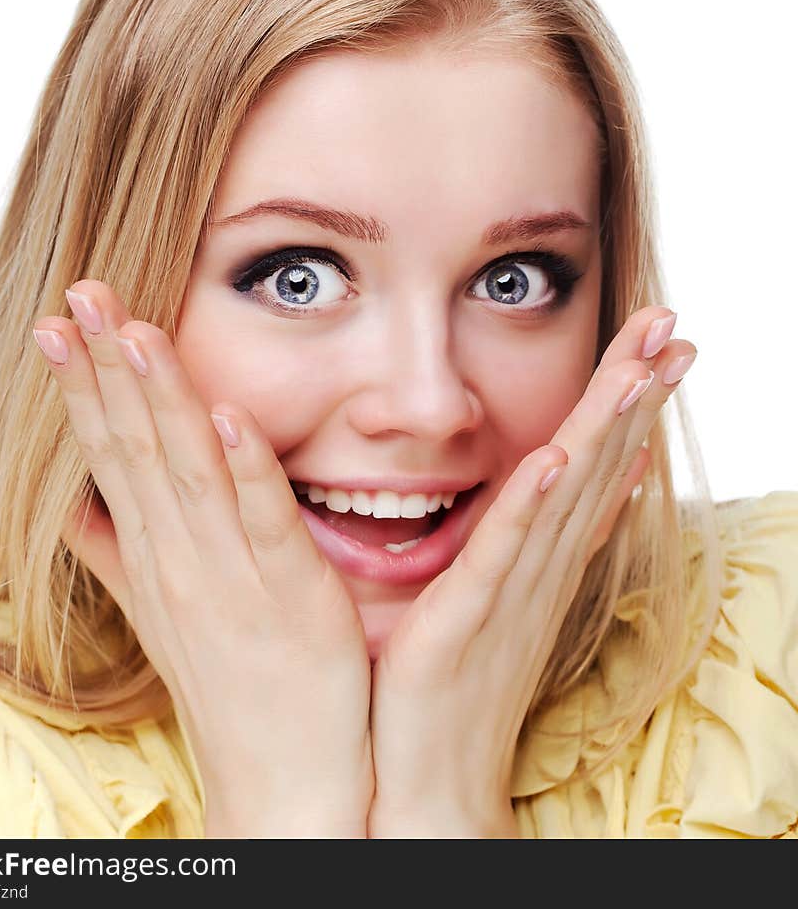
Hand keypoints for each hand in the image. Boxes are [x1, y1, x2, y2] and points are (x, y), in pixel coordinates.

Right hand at [33, 280, 373, 837]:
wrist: (284, 778)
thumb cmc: (229, 681)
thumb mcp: (161, 613)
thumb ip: (117, 553)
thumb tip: (74, 506)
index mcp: (153, 555)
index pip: (110, 454)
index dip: (85, 386)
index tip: (59, 323)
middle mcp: (179, 559)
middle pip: (137, 448)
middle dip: (107, 369)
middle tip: (82, 294)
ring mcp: (231, 577)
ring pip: (190, 473)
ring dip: (163, 400)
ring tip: (140, 332)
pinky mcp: (292, 596)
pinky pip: (266, 525)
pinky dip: (247, 471)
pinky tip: (232, 416)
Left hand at [367, 306, 694, 837]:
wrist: (432, 780)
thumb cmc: (456, 686)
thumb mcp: (504, 594)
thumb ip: (539, 537)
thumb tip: (587, 483)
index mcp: (547, 556)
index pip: (599, 462)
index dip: (631, 400)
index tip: (661, 341)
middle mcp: (543, 566)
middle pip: (597, 463)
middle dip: (634, 392)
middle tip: (674, 327)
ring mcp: (512, 590)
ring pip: (566, 495)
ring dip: (604, 430)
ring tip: (640, 370)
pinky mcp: (468, 616)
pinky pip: (504, 553)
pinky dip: (531, 504)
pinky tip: (553, 457)